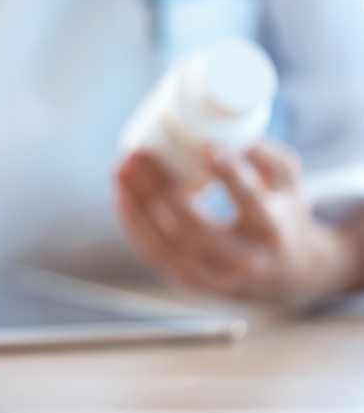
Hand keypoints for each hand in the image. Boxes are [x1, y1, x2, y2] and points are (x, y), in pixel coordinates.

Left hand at [115, 141, 354, 306]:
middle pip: (192, 227)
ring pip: (165, 243)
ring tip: (121, 170)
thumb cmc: (283, 215)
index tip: (207, 146)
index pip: (249, 201)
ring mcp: (214, 277)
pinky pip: (154, 254)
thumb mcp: (288, 183)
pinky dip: (134, 224)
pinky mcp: (192, 284)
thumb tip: (231, 128)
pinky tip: (121, 196)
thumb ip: (266, 154)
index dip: (228, 174)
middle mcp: (244, 260)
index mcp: (272, 230)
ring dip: (136, 205)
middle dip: (158, 189)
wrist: (291, 276)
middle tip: (138, 155)